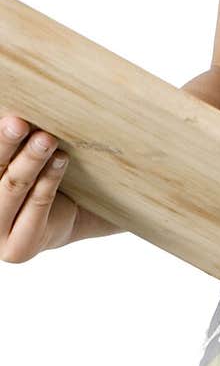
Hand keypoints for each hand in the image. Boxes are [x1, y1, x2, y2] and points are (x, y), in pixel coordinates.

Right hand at [0, 116, 77, 261]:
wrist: (67, 214)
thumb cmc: (35, 175)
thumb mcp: (17, 159)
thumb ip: (13, 144)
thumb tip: (16, 115)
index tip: (11, 118)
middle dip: (5, 144)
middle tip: (19, 123)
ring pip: (14, 188)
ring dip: (31, 160)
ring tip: (46, 138)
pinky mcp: (18, 250)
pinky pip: (37, 204)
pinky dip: (50, 178)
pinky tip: (60, 158)